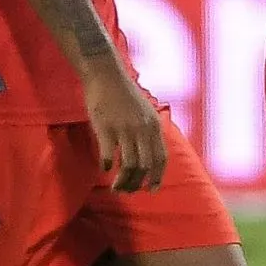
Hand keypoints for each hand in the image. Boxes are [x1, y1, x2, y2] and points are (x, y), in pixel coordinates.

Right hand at [84, 62, 165, 192]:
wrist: (105, 74)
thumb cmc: (123, 93)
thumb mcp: (145, 111)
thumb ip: (150, 131)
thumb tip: (151, 154)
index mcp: (153, 126)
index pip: (161, 158)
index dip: (158, 177)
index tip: (152, 189)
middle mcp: (141, 129)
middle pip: (145, 166)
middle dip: (138, 184)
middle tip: (128, 191)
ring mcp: (123, 129)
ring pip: (128, 166)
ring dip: (122, 181)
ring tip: (116, 188)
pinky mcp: (105, 128)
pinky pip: (108, 155)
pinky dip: (106, 166)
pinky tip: (104, 168)